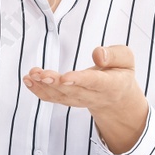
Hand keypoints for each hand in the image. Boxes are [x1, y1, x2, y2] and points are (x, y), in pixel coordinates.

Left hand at [23, 44, 149, 152]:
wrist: (117, 98)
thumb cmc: (120, 73)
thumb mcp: (126, 60)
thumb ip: (115, 55)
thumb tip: (98, 54)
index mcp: (111, 85)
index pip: (94, 83)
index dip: (79, 80)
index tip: (65, 77)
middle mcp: (93, 96)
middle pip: (73, 91)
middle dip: (55, 83)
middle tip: (41, 75)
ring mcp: (79, 100)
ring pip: (60, 96)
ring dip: (43, 86)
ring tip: (31, 75)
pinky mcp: (68, 100)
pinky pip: (53, 98)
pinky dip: (39, 91)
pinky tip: (28, 81)